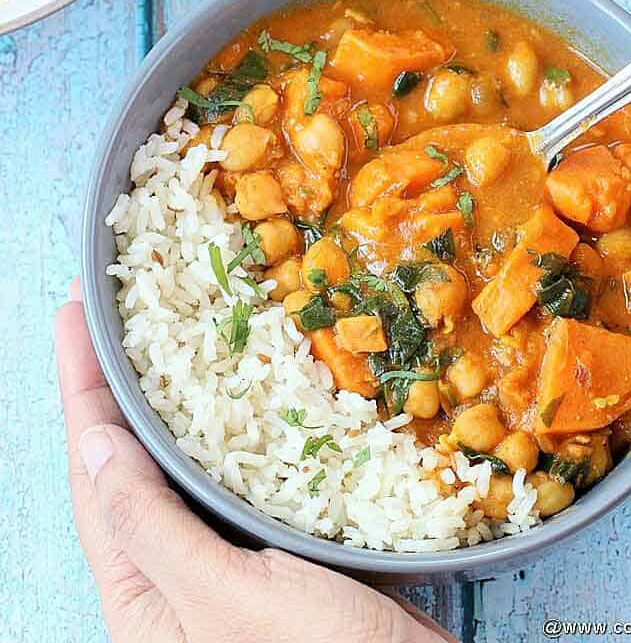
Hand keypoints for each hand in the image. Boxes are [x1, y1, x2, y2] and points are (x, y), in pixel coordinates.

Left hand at [55, 281, 455, 642]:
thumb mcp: (223, 598)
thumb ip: (151, 525)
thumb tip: (94, 443)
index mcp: (142, 596)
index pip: (94, 473)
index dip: (81, 388)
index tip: (76, 314)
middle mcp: (174, 578)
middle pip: (130, 462)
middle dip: (118, 384)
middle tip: (114, 309)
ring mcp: (227, 563)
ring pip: (184, 465)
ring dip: (171, 399)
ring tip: (163, 333)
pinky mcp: (278, 552)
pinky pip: (237, 478)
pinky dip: (231, 427)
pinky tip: (243, 391)